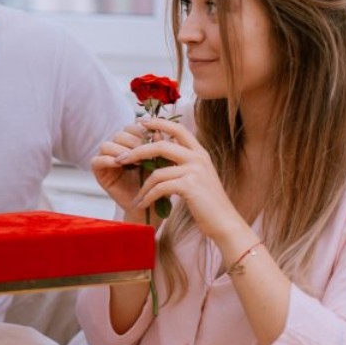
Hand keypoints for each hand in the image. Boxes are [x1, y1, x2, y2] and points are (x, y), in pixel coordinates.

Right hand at [91, 121, 152, 217]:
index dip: (141, 132)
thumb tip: (158, 131)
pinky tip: (120, 165)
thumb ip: (159, 147)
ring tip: (136, 162)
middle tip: (146, 154)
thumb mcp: (161, 162)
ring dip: (122, 151)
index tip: (154, 141)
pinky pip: (96, 160)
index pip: (131, 127)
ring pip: (106, 145)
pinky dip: (107, 160)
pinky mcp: (99, 172)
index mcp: (131, 143)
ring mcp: (106, 160)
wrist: (149, 206)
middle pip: (119, 134)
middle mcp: (117, 149)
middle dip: (133, 142)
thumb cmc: (157, 183)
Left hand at [115, 117, 246, 241]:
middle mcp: (198, 157)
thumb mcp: (197, 176)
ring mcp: (195, 171)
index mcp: (200, 152)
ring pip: (157, 171)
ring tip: (136, 197)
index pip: (177, 128)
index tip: (141, 122)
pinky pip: (160, 188)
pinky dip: (148, 197)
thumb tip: (159, 150)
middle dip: (137, 152)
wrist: (225, 222)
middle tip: (120, 159)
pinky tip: (142, 204)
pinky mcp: (190, 186)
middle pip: (160, 146)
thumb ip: (182, 162)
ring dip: (142, 186)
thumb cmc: (208, 202)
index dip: (158, 122)